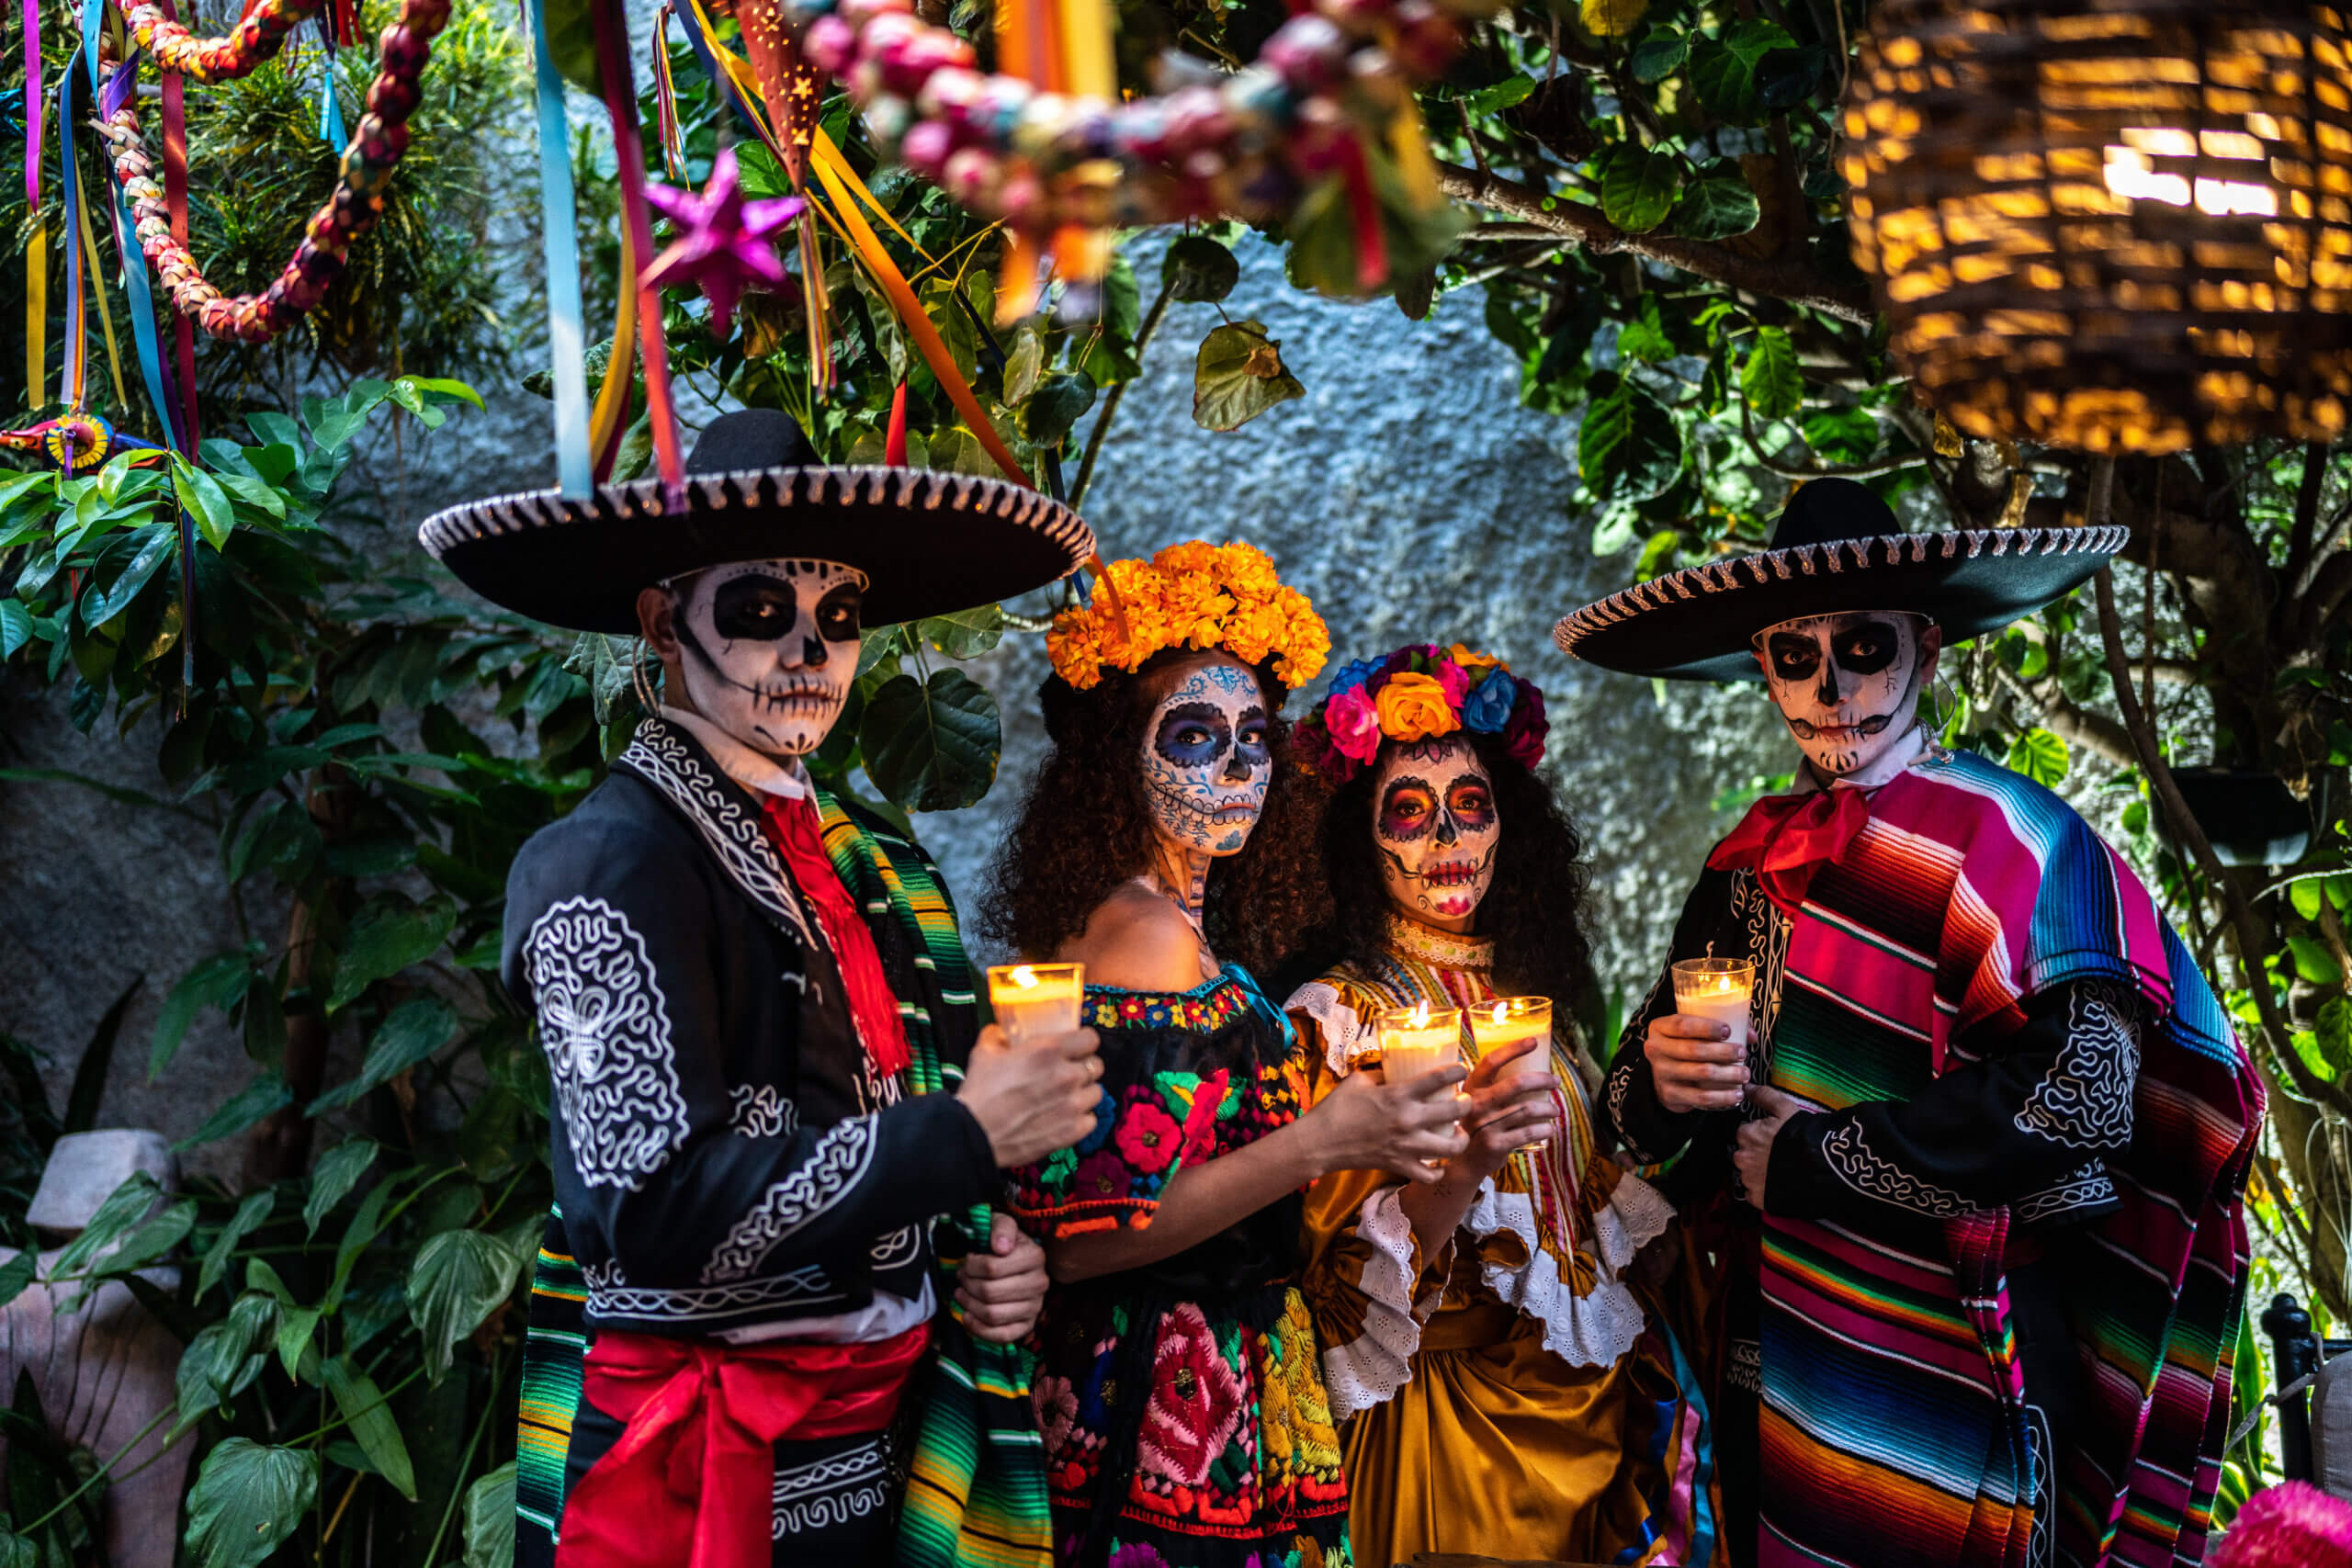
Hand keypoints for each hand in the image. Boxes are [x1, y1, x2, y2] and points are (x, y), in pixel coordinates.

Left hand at [955, 1211, 1049, 1343]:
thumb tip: (1000, 1248)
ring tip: (962, 1294)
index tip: (967, 1262)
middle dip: (968, 1285)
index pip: (992, 1268)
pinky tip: (968, 1316)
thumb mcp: (1002, 1223)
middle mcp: (1040, 1283)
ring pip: (993, 1315)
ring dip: (969, 1306)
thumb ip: (1001, 1227)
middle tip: (961, 1278)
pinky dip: (979, 1329)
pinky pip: (1002, 1336)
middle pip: (989, 1293)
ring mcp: (1035, 1307)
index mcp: (1035, 1256)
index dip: (971, 1266)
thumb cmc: (1003, 1242)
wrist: (1016, 1260)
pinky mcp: (1028, 1325)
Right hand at [958, 1024, 1102, 1168]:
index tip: (1075, 1047)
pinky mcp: (1072, 1131)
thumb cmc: (980, 1093)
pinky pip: (1091, 1120)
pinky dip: (1081, 1119)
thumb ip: (997, 1037)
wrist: (975, 1133)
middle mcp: (1067, 1076)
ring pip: (1096, 1092)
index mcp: (1049, 1051)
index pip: (1090, 1039)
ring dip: (1083, 1093)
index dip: (1083, 1042)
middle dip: (1083, 1067)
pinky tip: (1064, 1117)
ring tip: (1065, 1098)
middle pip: (1096, 1065)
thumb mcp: (984, 1053)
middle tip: (1066, 1073)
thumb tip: (999, 1032)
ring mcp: (1073, 1105)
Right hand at [1307, 1062, 1470, 1183]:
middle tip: (1464, 1102)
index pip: (1440, 1078)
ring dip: (1460, 1139)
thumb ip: (1382, 1073)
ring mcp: (1407, 1146)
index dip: (1458, 1070)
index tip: (1462, 1069)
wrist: (1320, 1142)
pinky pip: (1431, 1175)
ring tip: (1457, 1133)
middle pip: (1456, 1112)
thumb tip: (1396, 1069)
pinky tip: (1437, 1162)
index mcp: (1398, 1094)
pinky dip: (1438, 1171)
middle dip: (1467, 1105)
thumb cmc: (1336, 1107)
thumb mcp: (1359, 1080)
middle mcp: (1408, 1120)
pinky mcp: (1400, 1166)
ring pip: (1452, 1148)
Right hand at [1455, 1037, 1556, 1180]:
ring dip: (1548, 1108)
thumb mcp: (1474, 1102)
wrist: (1460, 1163)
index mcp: (1471, 1088)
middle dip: (1542, 1079)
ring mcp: (1485, 1125)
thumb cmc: (1474, 1125)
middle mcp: (1476, 1104)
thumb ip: (1492, 1088)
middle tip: (1555, 1081)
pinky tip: (1549, 1128)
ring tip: (1555, 1109)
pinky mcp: (1495, 1145)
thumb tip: (1529, 1072)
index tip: (1533, 1041)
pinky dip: (1544, 1129)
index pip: (1491, 1062)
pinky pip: (1528, 1132)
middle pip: (1516, 1084)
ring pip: (1527, 1109)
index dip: (1513, 1049)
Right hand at [1646, 1014, 1747, 1113]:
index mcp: (1659, 1028)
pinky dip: (1722, 1097)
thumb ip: (1721, 1027)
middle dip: (1724, 1051)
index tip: (1728, 1031)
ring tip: (1744, 1074)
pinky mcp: (1669, 1094)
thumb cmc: (1685, 1047)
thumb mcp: (1693, 1031)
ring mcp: (1661, 1073)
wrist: (1664, 1077)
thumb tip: (1750, 1035)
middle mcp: (1655, 1049)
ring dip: (1728, 1074)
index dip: (1707, 1027)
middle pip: (1693, 1049)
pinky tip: (1737, 1094)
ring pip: (1701, 1073)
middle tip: (1742, 1053)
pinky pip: (1700, 1097)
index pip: (1682, 1025)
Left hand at [1733, 1085, 1803, 1211]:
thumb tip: (1746, 1087)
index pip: (1745, 1134)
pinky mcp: (1758, 1199)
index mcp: (1745, 1135)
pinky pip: (1755, 1195)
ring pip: (1749, 1175)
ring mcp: (1749, 1180)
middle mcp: (1741, 1158)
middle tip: (1780, 1157)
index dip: (1761, 1137)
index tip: (1776, 1140)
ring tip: (1782, 1172)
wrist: (1823, 1167)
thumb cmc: (1804, 1134)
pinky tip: (1780, 1186)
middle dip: (1758, 1155)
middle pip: (1745, 1155)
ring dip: (1760, 1174)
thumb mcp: (1785, 1108)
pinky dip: (1764, 1191)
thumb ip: (1763, 1096)